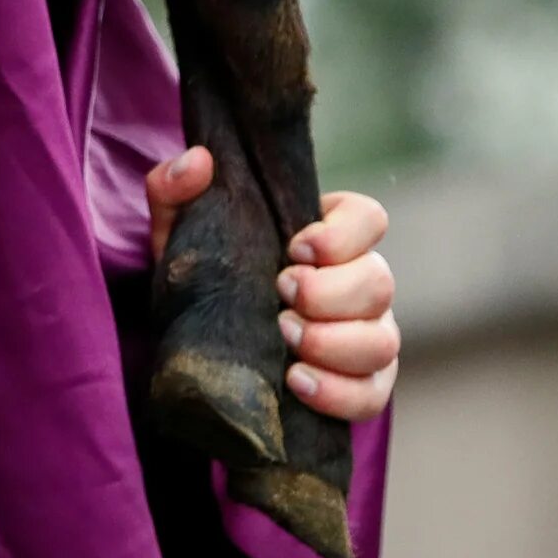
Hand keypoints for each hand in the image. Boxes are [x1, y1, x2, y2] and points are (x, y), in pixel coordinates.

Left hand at [145, 154, 398, 423]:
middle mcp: (359, 283)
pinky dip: (339, 392)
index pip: (370, 218)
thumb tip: (199, 162)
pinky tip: (295, 381)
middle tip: (282, 297)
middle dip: (330, 293)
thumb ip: (175, 189)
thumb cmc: (204, 278)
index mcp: (329, 237)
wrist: (199, 351)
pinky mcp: (360, 387)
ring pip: (382, 341)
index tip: (295, 248)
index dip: (343, 234)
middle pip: (380, 282)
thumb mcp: (179, 233)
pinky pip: (372, 395)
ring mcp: (366, 337)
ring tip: (285, 340)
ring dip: (334, 342)